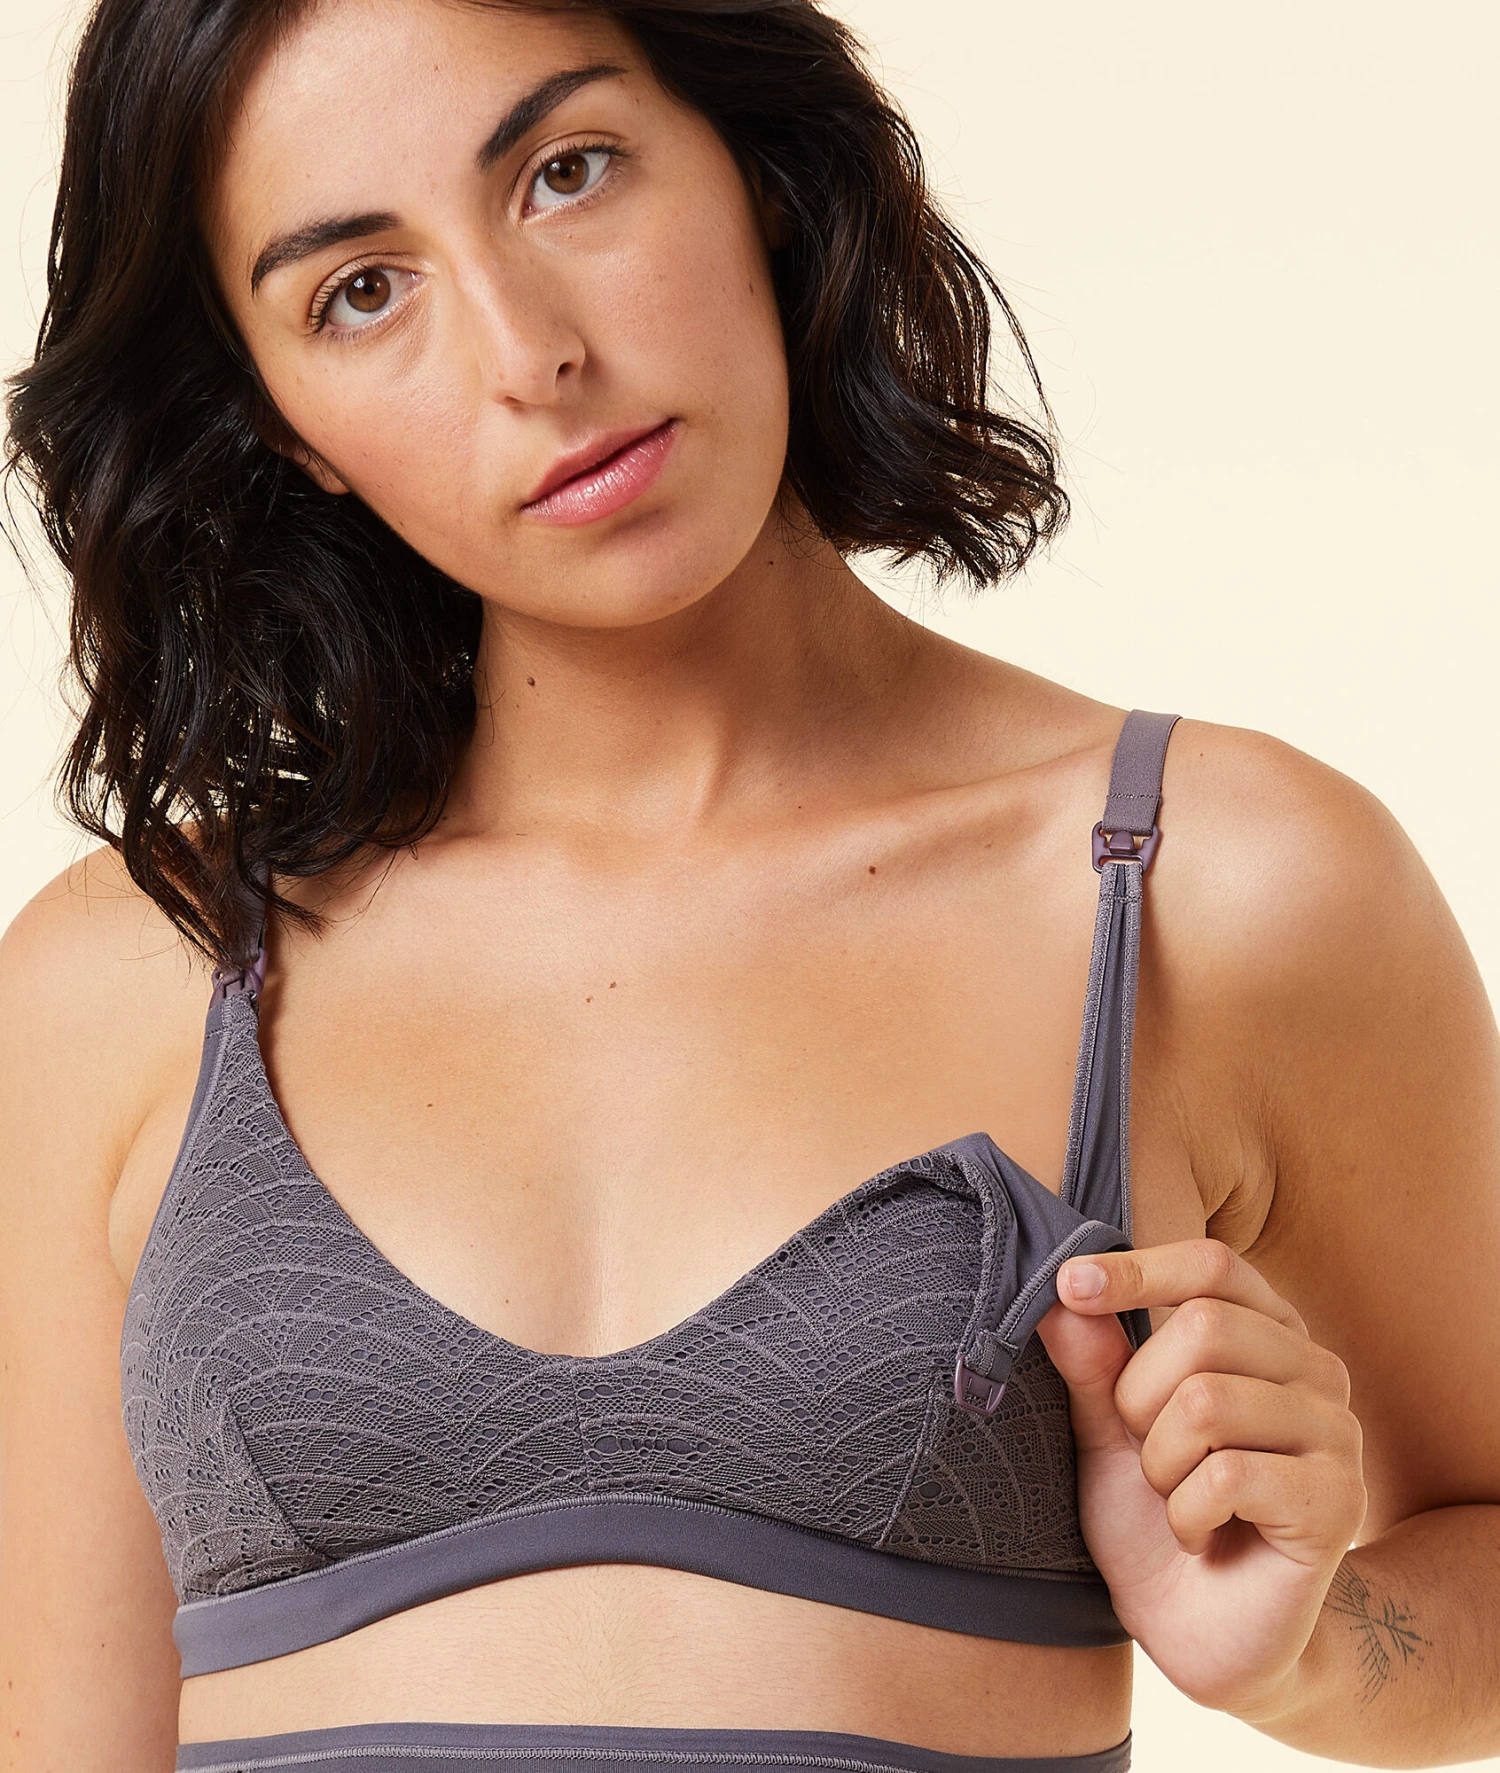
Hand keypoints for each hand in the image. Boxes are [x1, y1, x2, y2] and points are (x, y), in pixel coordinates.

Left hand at [1035, 1238, 1367, 1720]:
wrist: (1200, 1631)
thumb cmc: (1152, 1516)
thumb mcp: (1106, 1429)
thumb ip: (1091, 1362)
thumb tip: (1060, 1294)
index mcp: (1266, 1334)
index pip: (1212, 1266)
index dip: (1138, 1269)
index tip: (1069, 1285)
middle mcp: (1314, 1371)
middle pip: (1203, 1327)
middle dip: (1139, 1397)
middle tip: (1146, 1455)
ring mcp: (1336, 1434)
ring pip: (1208, 1401)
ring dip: (1160, 1463)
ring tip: (1175, 1497)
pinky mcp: (1339, 1502)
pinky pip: (1229, 1476)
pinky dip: (1186, 1513)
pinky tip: (1199, 1536)